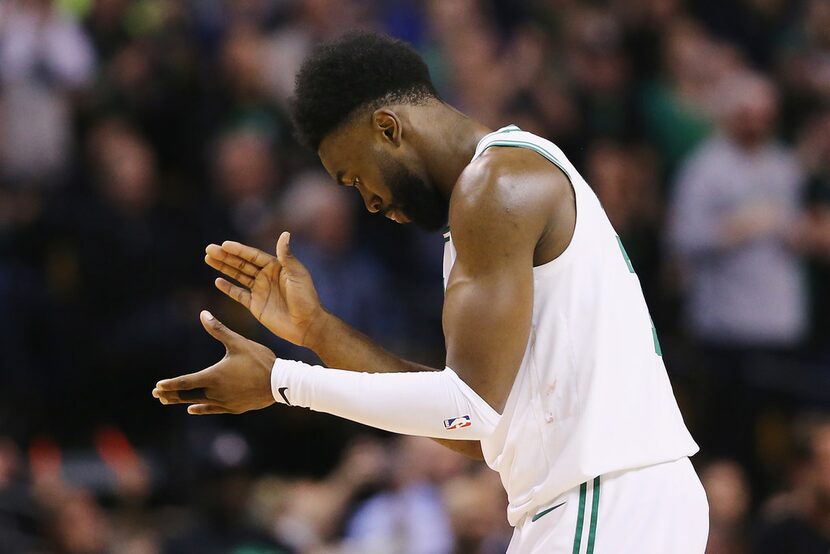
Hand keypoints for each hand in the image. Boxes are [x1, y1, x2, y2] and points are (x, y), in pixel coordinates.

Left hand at [152, 311, 275, 414]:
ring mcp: (224, 402)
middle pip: (187, 395)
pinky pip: (211, 410)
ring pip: (197, 403)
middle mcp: (215, 392)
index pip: (184, 382)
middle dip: (170, 394)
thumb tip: (203, 313)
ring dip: (181, 401)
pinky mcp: (233, 408)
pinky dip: (200, 409)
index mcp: (213, 376)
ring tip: (168, 400)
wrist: (280, 382)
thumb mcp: (238, 342)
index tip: (157, 385)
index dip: (169, 384)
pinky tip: (192, 409)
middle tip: (156, 394)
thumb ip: (218, 329)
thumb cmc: (259, 360)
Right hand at [204, 231, 329, 346]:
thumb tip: (284, 233)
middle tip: (209, 249)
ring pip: (238, 276)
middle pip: (242, 263)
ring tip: (208, 258)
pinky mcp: (256, 306)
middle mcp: (266, 276)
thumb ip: (287, 256)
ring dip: (223, 268)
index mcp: (276, 267)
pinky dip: (228, 288)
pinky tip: (218, 281)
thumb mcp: (298, 275)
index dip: (238, 250)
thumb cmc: (306, 298)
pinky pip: (239, 294)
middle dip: (225, 256)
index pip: (253, 255)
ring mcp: (260, 291)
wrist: (307, 325)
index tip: (224, 244)